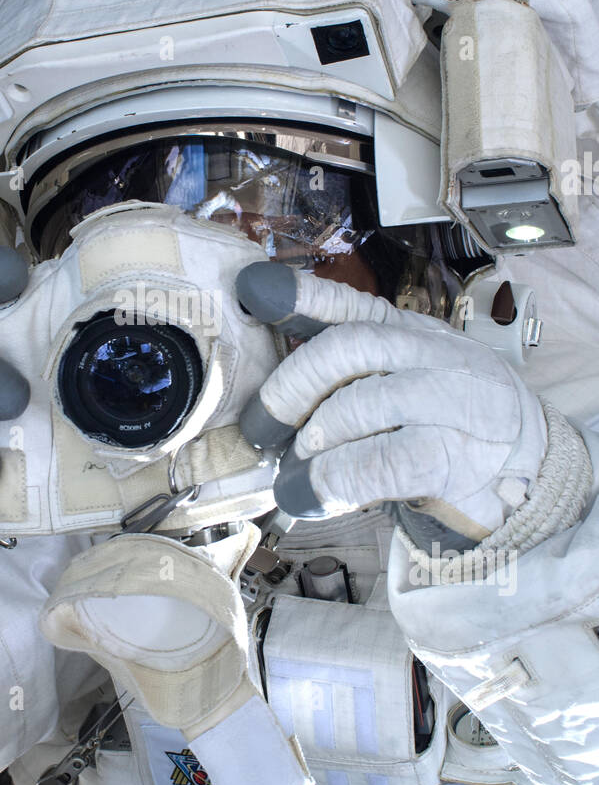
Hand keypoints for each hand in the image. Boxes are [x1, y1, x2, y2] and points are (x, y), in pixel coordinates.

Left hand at [237, 262, 547, 541]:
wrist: (532, 474)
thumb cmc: (451, 430)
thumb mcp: (406, 385)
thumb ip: (351, 380)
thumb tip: (271, 401)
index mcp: (415, 334)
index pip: (351, 305)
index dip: (299, 295)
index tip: (252, 288)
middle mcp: (435, 356)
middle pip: (348, 347)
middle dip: (292, 385)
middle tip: (263, 426)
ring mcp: (452, 404)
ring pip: (361, 404)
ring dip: (314, 440)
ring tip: (295, 469)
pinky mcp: (455, 458)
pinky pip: (379, 463)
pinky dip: (332, 481)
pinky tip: (310, 496)